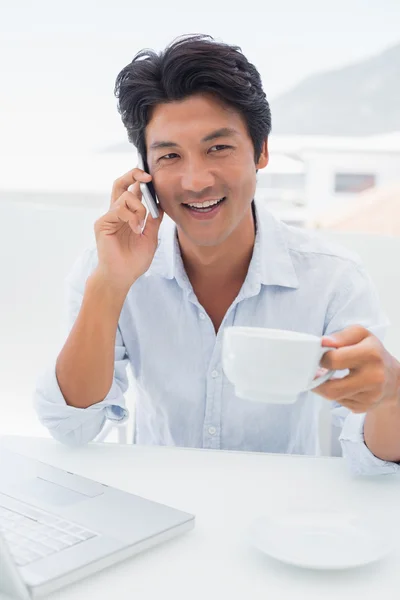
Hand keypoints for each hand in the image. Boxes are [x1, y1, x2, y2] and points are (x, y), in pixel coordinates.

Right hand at [93, 167, 163, 290]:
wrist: (122, 276)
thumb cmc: (134, 261)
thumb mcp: (150, 238)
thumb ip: (154, 221)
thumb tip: (160, 204)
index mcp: (128, 215)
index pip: (133, 191)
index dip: (140, 180)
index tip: (152, 177)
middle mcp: (117, 213)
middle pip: (121, 184)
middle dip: (133, 174)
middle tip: (147, 176)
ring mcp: (109, 217)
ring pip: (125, 196)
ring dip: (138, 207)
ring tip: (141, 225)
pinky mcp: (103, 223)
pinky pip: (118, 209)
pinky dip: (131, 217)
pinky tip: (136, 229)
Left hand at [313, 325, 399, 413]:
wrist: (391, 378)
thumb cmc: (373, 353)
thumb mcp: (360, 335)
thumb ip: (341, 336)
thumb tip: (323, 342)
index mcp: (371, 355)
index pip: (334, 361)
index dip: (321, 359)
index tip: (319, 357)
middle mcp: (373, 378)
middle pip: (331, 389)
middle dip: (316, 381)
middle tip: (313, 373)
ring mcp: (369, 396)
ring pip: (333, 397)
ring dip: (324, 387)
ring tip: (325, 377)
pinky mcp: (364, 407)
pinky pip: (340, 403)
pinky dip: (335, 393)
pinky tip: (339, 385)